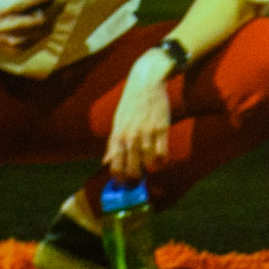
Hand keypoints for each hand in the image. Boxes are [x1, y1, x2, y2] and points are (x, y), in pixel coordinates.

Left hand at [105, 62, 173, 180]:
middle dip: (134, 179)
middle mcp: (131, 136)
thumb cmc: (130, 105)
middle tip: (136, 182)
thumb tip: (105, 162)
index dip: (119, 178)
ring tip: (149, 171)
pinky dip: (162, 161)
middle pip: (132, 167)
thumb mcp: (117, 123)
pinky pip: (163, 153)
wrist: (145, 85)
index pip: (116, 164)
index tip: (122, 184)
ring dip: (149, 170)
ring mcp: (147, 133)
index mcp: (118, 135)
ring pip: (149, 162)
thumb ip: (112, 144)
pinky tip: (160, 161)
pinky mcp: (161, 129)